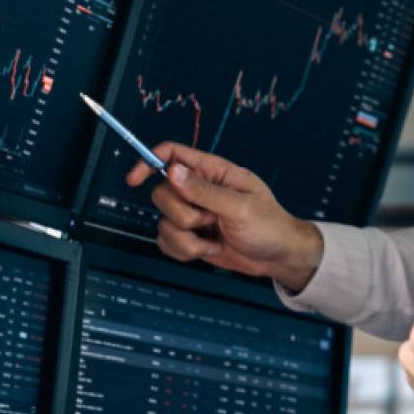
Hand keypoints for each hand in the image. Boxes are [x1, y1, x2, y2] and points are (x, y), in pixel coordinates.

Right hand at [127, 142, 322, 290]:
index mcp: (214, 172)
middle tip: (209, 221)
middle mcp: (200, 190)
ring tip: (214, 239)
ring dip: (187, 238)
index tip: (135, 179)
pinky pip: (166, 242)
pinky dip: (184, 251)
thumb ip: (204, 190)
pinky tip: (208, 250)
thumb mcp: (240, 206)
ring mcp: (194, 215)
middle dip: (182, 214)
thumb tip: (173, 172)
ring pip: (163, 222)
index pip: (173, 154)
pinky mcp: (190, 237)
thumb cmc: (269, 226)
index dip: (149, 161)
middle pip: (162, 193)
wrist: (278, 258)